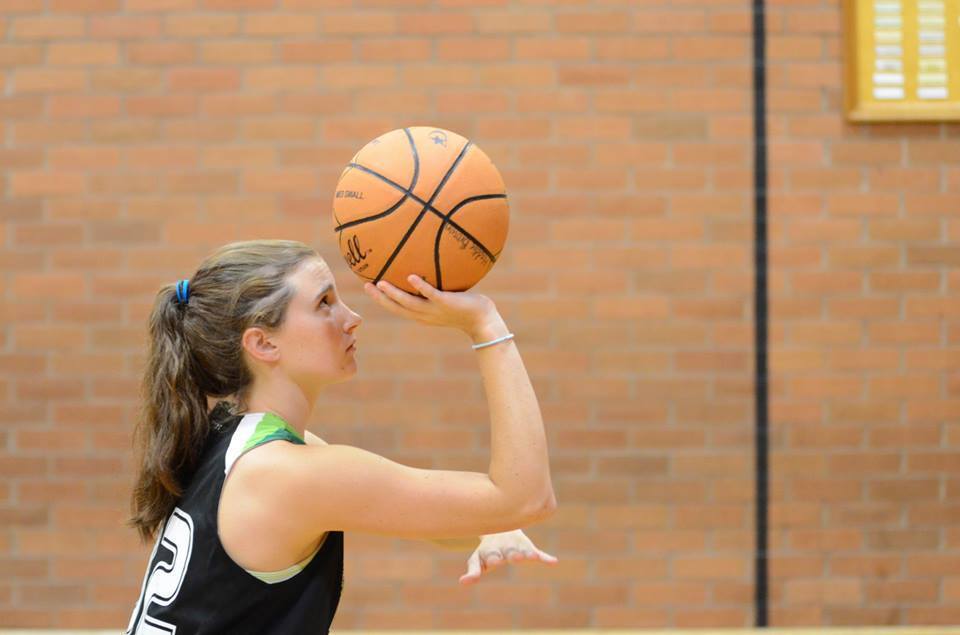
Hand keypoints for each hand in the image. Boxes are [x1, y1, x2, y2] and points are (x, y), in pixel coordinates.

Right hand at [363, 274, 499, 336]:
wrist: (483, 319)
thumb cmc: (466, 307)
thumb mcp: (447, 298)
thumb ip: (436, 288)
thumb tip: (429, 267)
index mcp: (422, 315)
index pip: (397, 309)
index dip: (382, 300)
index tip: (369, 288)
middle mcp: (425, 315)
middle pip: (397, 308)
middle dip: (381, 299)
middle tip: (366, 286)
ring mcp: (435, 310)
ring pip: (410, 303)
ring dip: (394, 294)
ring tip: (380, 283)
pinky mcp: (447, 303)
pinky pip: (431, 295)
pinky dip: (421, 287)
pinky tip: (411, 277)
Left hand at [458, 529, 558, 585]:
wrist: (500, 529)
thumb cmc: (486, 550)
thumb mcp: (477, 560)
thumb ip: (472, 572)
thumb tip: (462, 582)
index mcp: (492, 552)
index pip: (492, 556)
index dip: (494, 558)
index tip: (495, 561)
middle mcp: (505, 549)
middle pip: (509, 553)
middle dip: (512, 556)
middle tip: (516, 557)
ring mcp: (518, 548)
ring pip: (523, 552)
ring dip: (527, 554)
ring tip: (532, 556)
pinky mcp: (528, 548)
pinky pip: (539, 554)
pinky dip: (545, 558)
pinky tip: (553, 562)